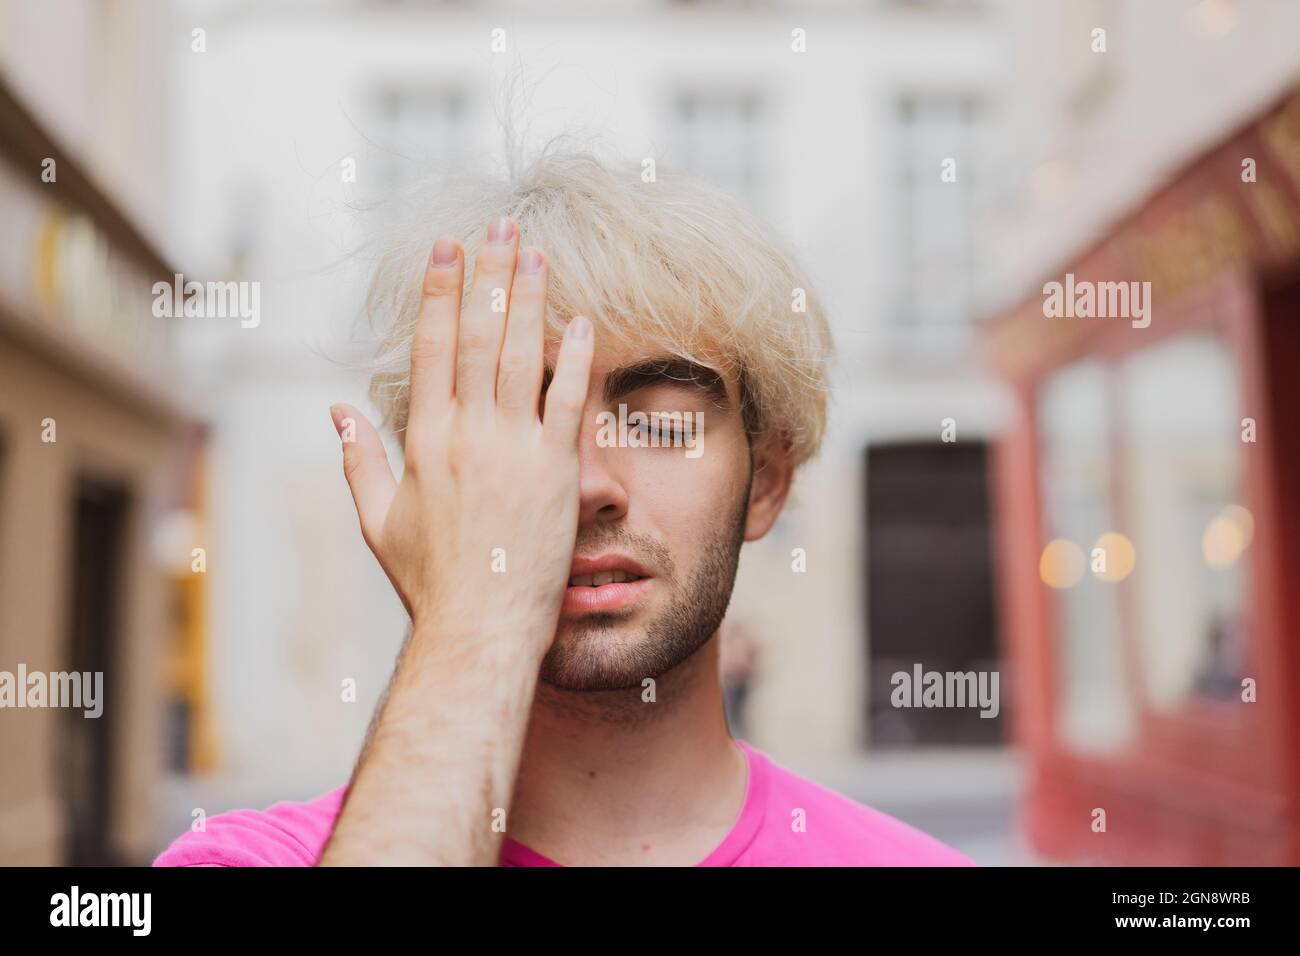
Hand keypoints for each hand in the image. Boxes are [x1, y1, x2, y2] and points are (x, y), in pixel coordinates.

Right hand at [330, 217, 593, 653]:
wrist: (479, 628)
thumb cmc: (428, 581)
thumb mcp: (378, 521)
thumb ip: (358, 460)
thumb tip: (336, 410)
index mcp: (423, 440)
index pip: (432, 347)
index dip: (442, 293)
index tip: (449, 250)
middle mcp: (466, 434)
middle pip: (479, 336)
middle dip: (489, 275)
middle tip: (499, 226)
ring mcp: (513, 450)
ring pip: (521, 357)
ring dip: (530, 299)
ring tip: (536, 252)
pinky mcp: (555, 472)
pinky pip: (566, 403)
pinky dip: (573, 360)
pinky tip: (582, 321)